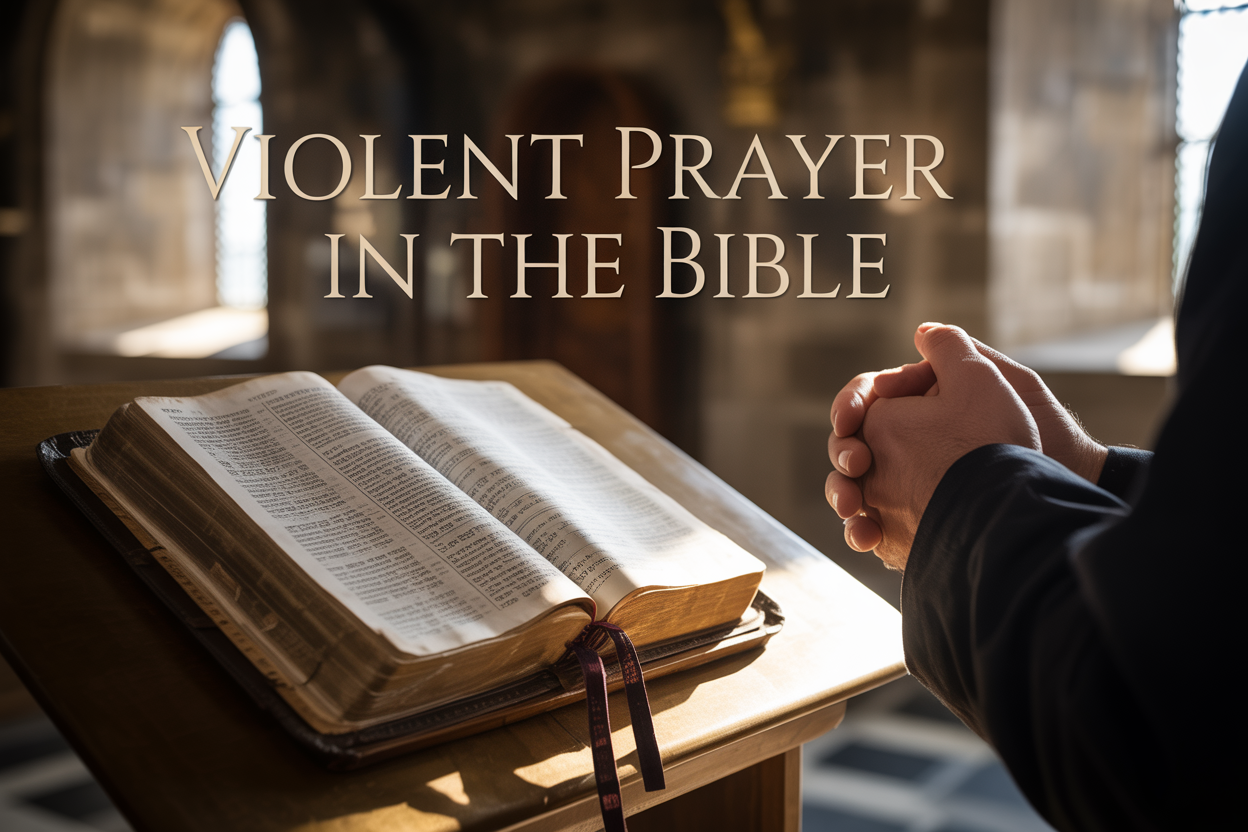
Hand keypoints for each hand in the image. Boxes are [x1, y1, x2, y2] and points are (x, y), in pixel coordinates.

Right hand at [826, 324, 1044, 569]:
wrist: (1060, 492)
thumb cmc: (1043, 433)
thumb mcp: (1005, 381)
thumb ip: (960, 354)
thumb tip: (923, 331)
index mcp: (925, 406)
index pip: (870, 399)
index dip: (852, 406)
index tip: (849, 420)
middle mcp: (912, 443)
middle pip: (854, 444)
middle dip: (843, 454)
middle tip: (855, 466)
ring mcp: (908, 484)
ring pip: (855, 487)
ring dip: (843, 495)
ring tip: (852, 509)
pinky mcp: (911, 521)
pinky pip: (873, 523)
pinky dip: (861, 529)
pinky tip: (866, 536)